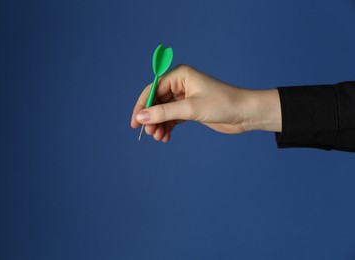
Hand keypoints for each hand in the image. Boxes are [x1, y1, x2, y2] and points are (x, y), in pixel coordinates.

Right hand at [131, 65, 280, 141]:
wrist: (245, 114)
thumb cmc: (222, 104)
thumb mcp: (190, 109)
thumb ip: (163, 113)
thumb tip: (140, 117)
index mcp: (180, 75)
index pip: (153, 89)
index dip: (142, 106)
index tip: (135, 123)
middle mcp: (180, 84)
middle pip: (156, 101)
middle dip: (152, 118)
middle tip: (150, 134)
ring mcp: (185, 97)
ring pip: (163, 111)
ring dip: (159, 125)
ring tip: (159, 138)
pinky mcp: (190, 109)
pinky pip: (172, 118)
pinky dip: (168, 127)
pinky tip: (166, 137)